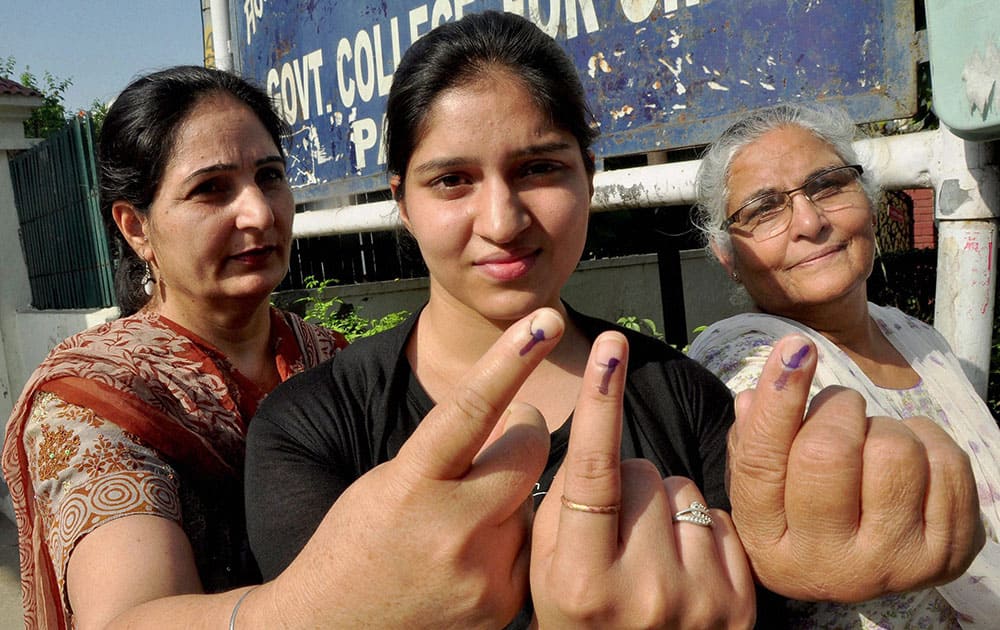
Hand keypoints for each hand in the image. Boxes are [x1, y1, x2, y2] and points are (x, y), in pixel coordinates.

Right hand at [265, 309, 565, 628]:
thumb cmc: (357, 541)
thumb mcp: (387, 481)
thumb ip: (450, 452)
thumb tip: (523, 423)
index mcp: (409, 486)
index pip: (469, 409)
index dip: (510, 360)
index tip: (547, 320)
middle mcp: (451, 530)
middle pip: (531, 449)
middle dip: (526, 431)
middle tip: (508, 434)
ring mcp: (482, 574)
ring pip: (536, 498)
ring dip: (514, 495)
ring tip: (466, 522)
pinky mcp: (504, 607)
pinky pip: (533, 546)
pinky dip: (515, 538)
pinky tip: (475, 556)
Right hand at [531, 332, 755, 627]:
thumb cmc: (579, 622)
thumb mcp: (545, 573)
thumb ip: (560, 507)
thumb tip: (597, 440)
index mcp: (581, 581)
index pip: (593, 473)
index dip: (600, 403)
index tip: (610, 347)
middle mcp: (642, 592)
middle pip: (642, 472)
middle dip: (627, 484)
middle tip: (616, 528)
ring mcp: (697, 600)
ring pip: (683, 489)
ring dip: (664, 505)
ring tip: (651, 551)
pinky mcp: (739, 604)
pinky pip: (718, 517)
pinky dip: (699, 529)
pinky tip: (683, 565)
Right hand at [728, 334, 984, 601]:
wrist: (858, 573)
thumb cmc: (799, 514)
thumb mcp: (761, 485)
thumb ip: (754, 434)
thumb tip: (767, 383)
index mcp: (770, 544)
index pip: (763, 461)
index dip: (779, 397)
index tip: (796, 345)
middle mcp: (831, 565)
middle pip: (829, 451)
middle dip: (837, 409)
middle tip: (837, 412)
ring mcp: (895, 563)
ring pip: (893, 450)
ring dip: (881, 428)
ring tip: (870, 445)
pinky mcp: (949, 553)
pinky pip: (946, 460)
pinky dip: (924, 439)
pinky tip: (909, 461)